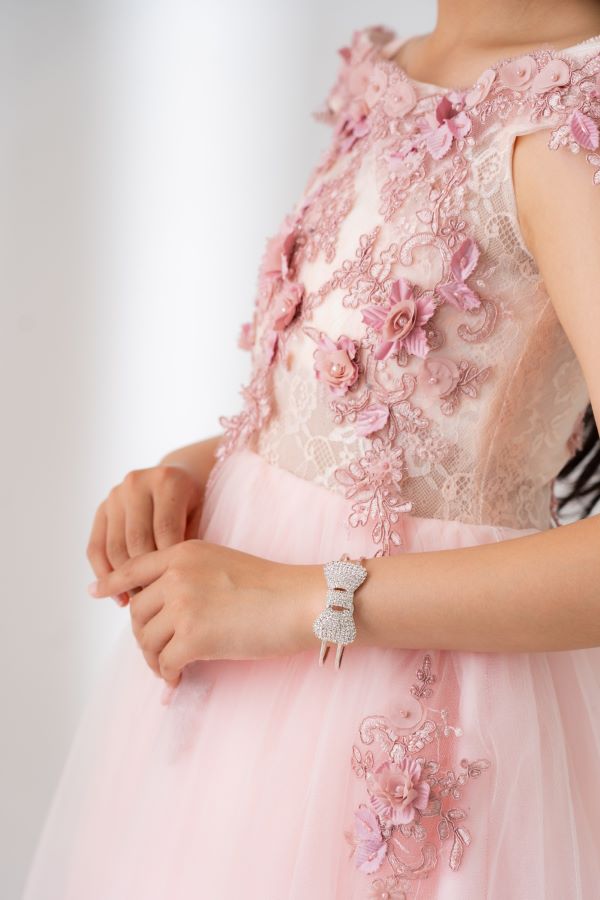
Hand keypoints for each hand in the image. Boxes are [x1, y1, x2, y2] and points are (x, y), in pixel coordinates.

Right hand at [86, 464, 203, 606]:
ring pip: (114, 547)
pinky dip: (104, 575)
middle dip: (146, 575)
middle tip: (157, 602)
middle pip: (137, 540)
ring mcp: (115, 495)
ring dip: (125, 580)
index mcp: (167, 481)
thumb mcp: (201, 516)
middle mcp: (137, 483)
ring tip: (140, 603)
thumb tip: (175, 587)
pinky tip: (119, 596)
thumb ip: (188, 543)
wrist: (178, 476)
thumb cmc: (195, 504)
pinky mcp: (101, 509)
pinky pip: (95, 548)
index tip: (174, 592)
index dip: (168, 564)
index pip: (165, 530)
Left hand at [87, 539, 323, 686]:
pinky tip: (178, 682)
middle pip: (138, 611)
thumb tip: (167, 608)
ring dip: (155, 659)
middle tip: (157, 653)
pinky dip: (168, 677)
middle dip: (144, 635)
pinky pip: (166, 663)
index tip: (97, 593)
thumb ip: (190, 575)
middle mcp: (177, 575)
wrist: (302, 600)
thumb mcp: (224, 562)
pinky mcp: (194, 637)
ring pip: (147, 640)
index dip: (112, 583)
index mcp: (184, 552)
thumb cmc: (273, 586)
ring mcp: (184, 605)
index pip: (134, 568)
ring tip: (170, 670)